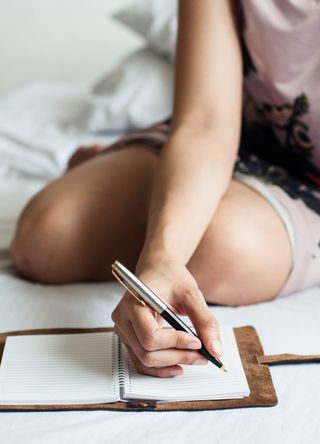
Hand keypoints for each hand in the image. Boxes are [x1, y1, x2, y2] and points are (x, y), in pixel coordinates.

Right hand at [111, 259, 220, 376]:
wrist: (158, 270)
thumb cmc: (170, 277)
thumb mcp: (191, 294)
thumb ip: (205, 321)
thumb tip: (215, 349)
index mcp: (133, 302)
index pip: (150, 336)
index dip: (176, 343)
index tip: (197, 342)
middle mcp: (123, 318)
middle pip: (147, 352)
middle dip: (178, 356)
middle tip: (203, 354)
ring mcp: (123, 330)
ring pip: (145, 361)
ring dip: (172, 363)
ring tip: (195, 358)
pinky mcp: (129, 338)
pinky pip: (141, 361)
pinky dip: (161, 367)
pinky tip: (179, 364)